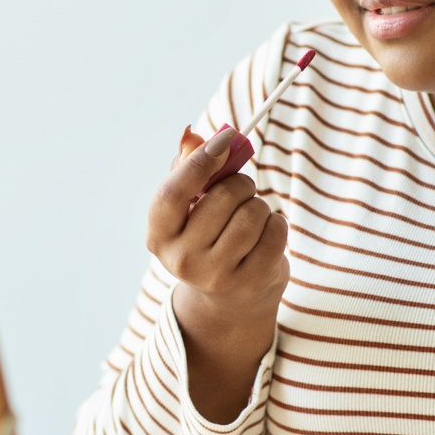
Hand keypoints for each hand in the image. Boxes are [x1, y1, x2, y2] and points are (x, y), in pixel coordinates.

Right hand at [149, 125, 288, 422]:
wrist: (227, 300)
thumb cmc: (206, 237)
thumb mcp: (189, 206)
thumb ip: (187, 167)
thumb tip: (191, 135)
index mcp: (158, 236)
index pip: (173, 193)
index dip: (200, 161)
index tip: (226, 138)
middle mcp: (182, 260)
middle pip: (222, 198)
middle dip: (240, 183)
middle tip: (242, 190)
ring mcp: (217, 275)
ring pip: (253, 213)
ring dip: (259, 204)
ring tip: (252, 214)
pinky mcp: (251, 281)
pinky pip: (275, 231)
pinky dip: (276, 222)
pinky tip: (265, 230)